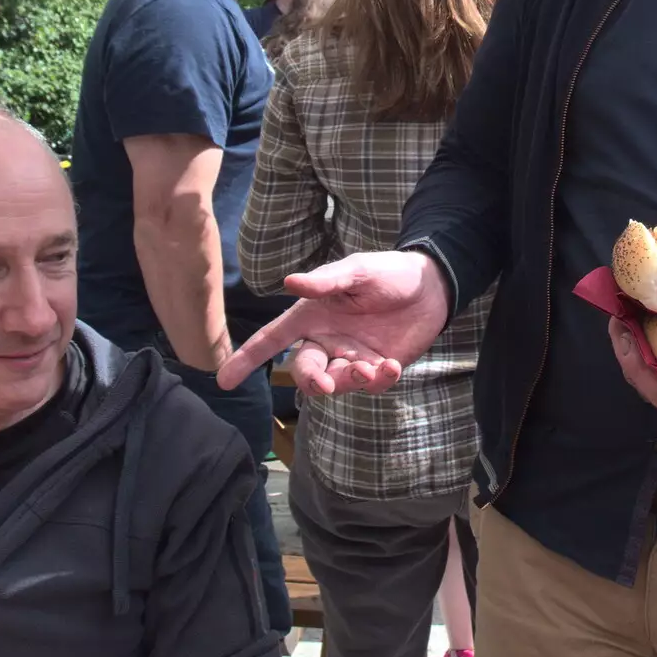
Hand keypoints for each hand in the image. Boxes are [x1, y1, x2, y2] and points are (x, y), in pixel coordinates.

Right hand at [216, 250, 450, 395]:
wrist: (432, 286)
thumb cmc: (387, 272)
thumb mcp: (357, 270)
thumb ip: (325, 281)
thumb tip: (289, 282)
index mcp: (312, 315)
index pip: (272, 339)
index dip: (247, 358)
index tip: (224, 379)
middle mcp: (327, 339)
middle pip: (303, 370)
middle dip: (310, 380)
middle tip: (326, 384)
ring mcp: (351, 356)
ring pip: (334, 383)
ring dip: (347, 381)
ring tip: (370, 368)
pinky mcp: (377, 368)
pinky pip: (368, 386)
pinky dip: (378, 380)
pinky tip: (391, 365)